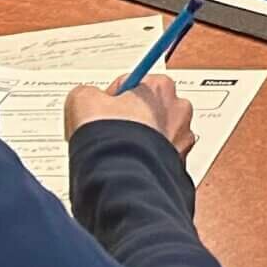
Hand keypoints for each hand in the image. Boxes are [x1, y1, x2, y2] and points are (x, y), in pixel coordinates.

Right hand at [65, 74, 199, 155]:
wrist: (123, 181)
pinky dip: (147, 162)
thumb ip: (88, 93)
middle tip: (109, 133)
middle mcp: (180, 111)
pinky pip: (161, 159)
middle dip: (130, 120)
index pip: (133, 85)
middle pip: (148, 109)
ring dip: (140, 142)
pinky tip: (129, 166)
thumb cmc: (111, 140)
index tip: (102, 112)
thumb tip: (87, 99)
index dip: (112, 99)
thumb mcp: (83, 100)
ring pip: (157, 135)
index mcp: (162, 87)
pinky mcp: (181, 166)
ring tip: (118, 153)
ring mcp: (183, 140)